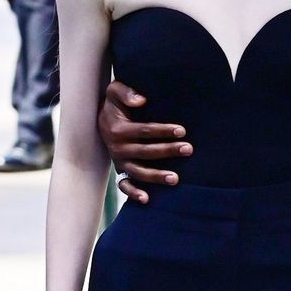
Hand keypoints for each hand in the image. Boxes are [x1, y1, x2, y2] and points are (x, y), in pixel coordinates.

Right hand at [98, 79, 191, 204]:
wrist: (102, 119)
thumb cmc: (114, 104)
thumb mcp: (114, 91)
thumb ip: (125, 92)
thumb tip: (141, 99)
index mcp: (118, 129)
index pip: (144, 130)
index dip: (163, 130)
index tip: (182, 130)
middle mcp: (118, 148)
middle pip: (146, 152)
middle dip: (168, 150)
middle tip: (188, 149)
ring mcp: (119, 161)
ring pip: (139, 172)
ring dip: (156, 176)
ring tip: (175, 179)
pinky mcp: (120, 171)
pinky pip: (124, 186)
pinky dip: (133, 193)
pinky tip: (147, 199)